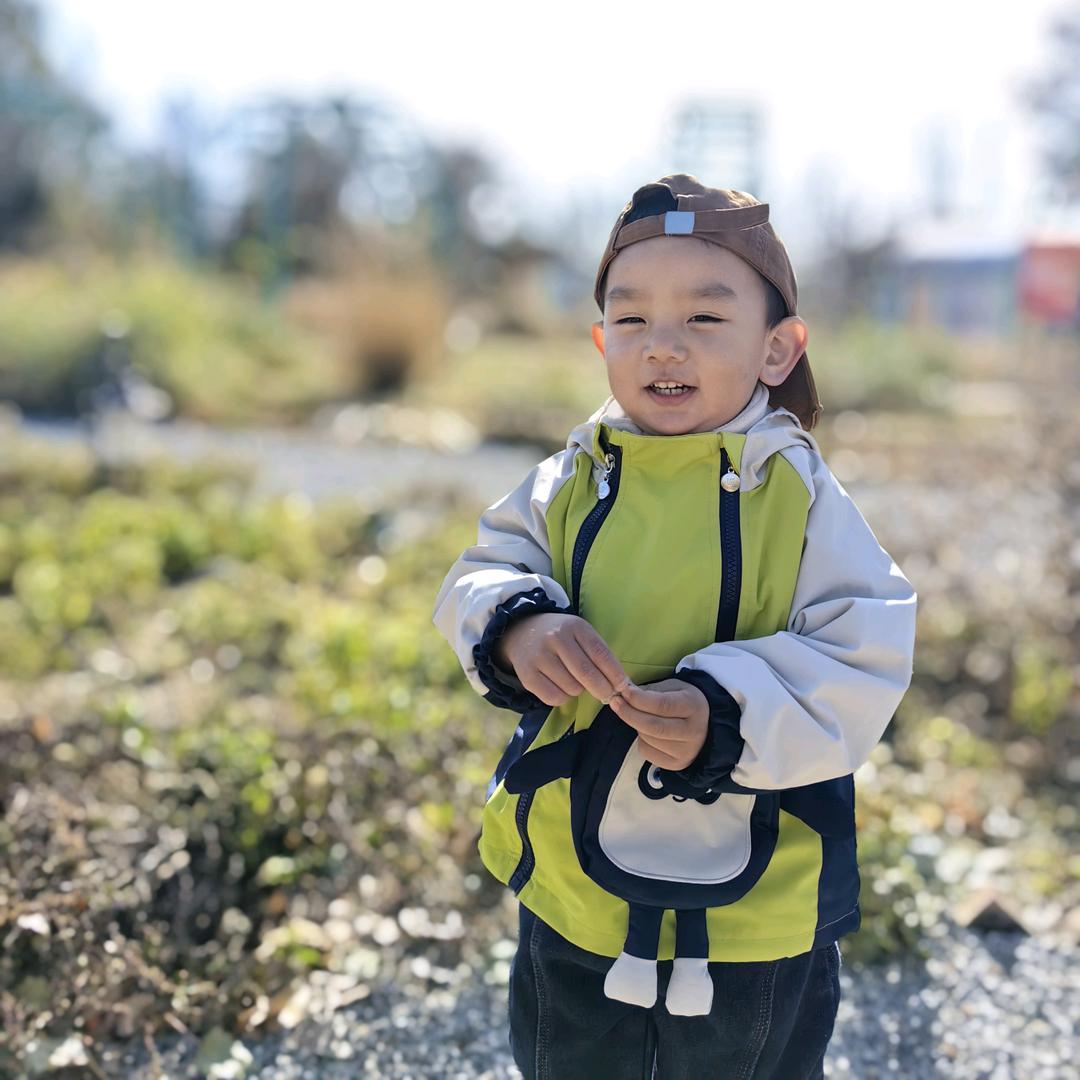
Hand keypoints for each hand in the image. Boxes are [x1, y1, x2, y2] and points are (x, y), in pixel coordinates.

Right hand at [494, 613, 631, 707]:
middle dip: (603, 690)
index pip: (601, 654)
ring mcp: (539, 656)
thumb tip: (621, 685)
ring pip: (572, 688)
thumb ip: (599, 654)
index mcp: (575, 626)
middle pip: (587, 673)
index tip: (624, 688)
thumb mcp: (580, 633)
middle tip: (608, 696)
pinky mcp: (527, 675)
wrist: (522, 631)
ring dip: (578, 690)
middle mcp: (556, 638)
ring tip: (573, 680)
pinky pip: (554, 697)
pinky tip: (559, 686)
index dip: (616, 675)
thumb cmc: (561, 636)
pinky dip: (562, 697)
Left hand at [609, 678, 709, 770]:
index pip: (662, 705)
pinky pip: (647, 752)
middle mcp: (693, 731)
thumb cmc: (684, 702)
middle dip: (629, 714)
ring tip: (640, 717)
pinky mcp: (676, 764)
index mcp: (693, 706)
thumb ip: (651, 691)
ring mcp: (686, 751)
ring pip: (648, 739)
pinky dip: (642, 740)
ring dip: (636, 726)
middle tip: (616, 703)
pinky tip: (648, 733)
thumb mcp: (673, 688)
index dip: (639, 700)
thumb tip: (625, 693)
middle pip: (653, 726)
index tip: (623, 692)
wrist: (705, 727)